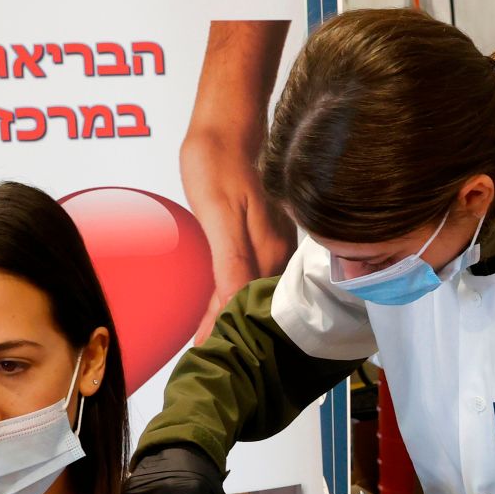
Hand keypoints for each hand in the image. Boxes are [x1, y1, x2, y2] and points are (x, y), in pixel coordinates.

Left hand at [181, 130, 295, 342]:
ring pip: (256, 293)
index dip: (236, 335)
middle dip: (242, 334)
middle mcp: (278, 254)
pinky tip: (226, 309)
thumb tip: (233, 308)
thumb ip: (230, 264)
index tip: (217, 360)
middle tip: (216, 364)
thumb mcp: (219, 216)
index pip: (253, 307)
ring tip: (218, 346)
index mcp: (270, 253)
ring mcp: (274, 246)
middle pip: (260, 305)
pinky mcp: (264, 239)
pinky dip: (236, 297)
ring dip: (238, 318)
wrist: (226, 129)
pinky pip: (251, 278)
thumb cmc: (218, 165)